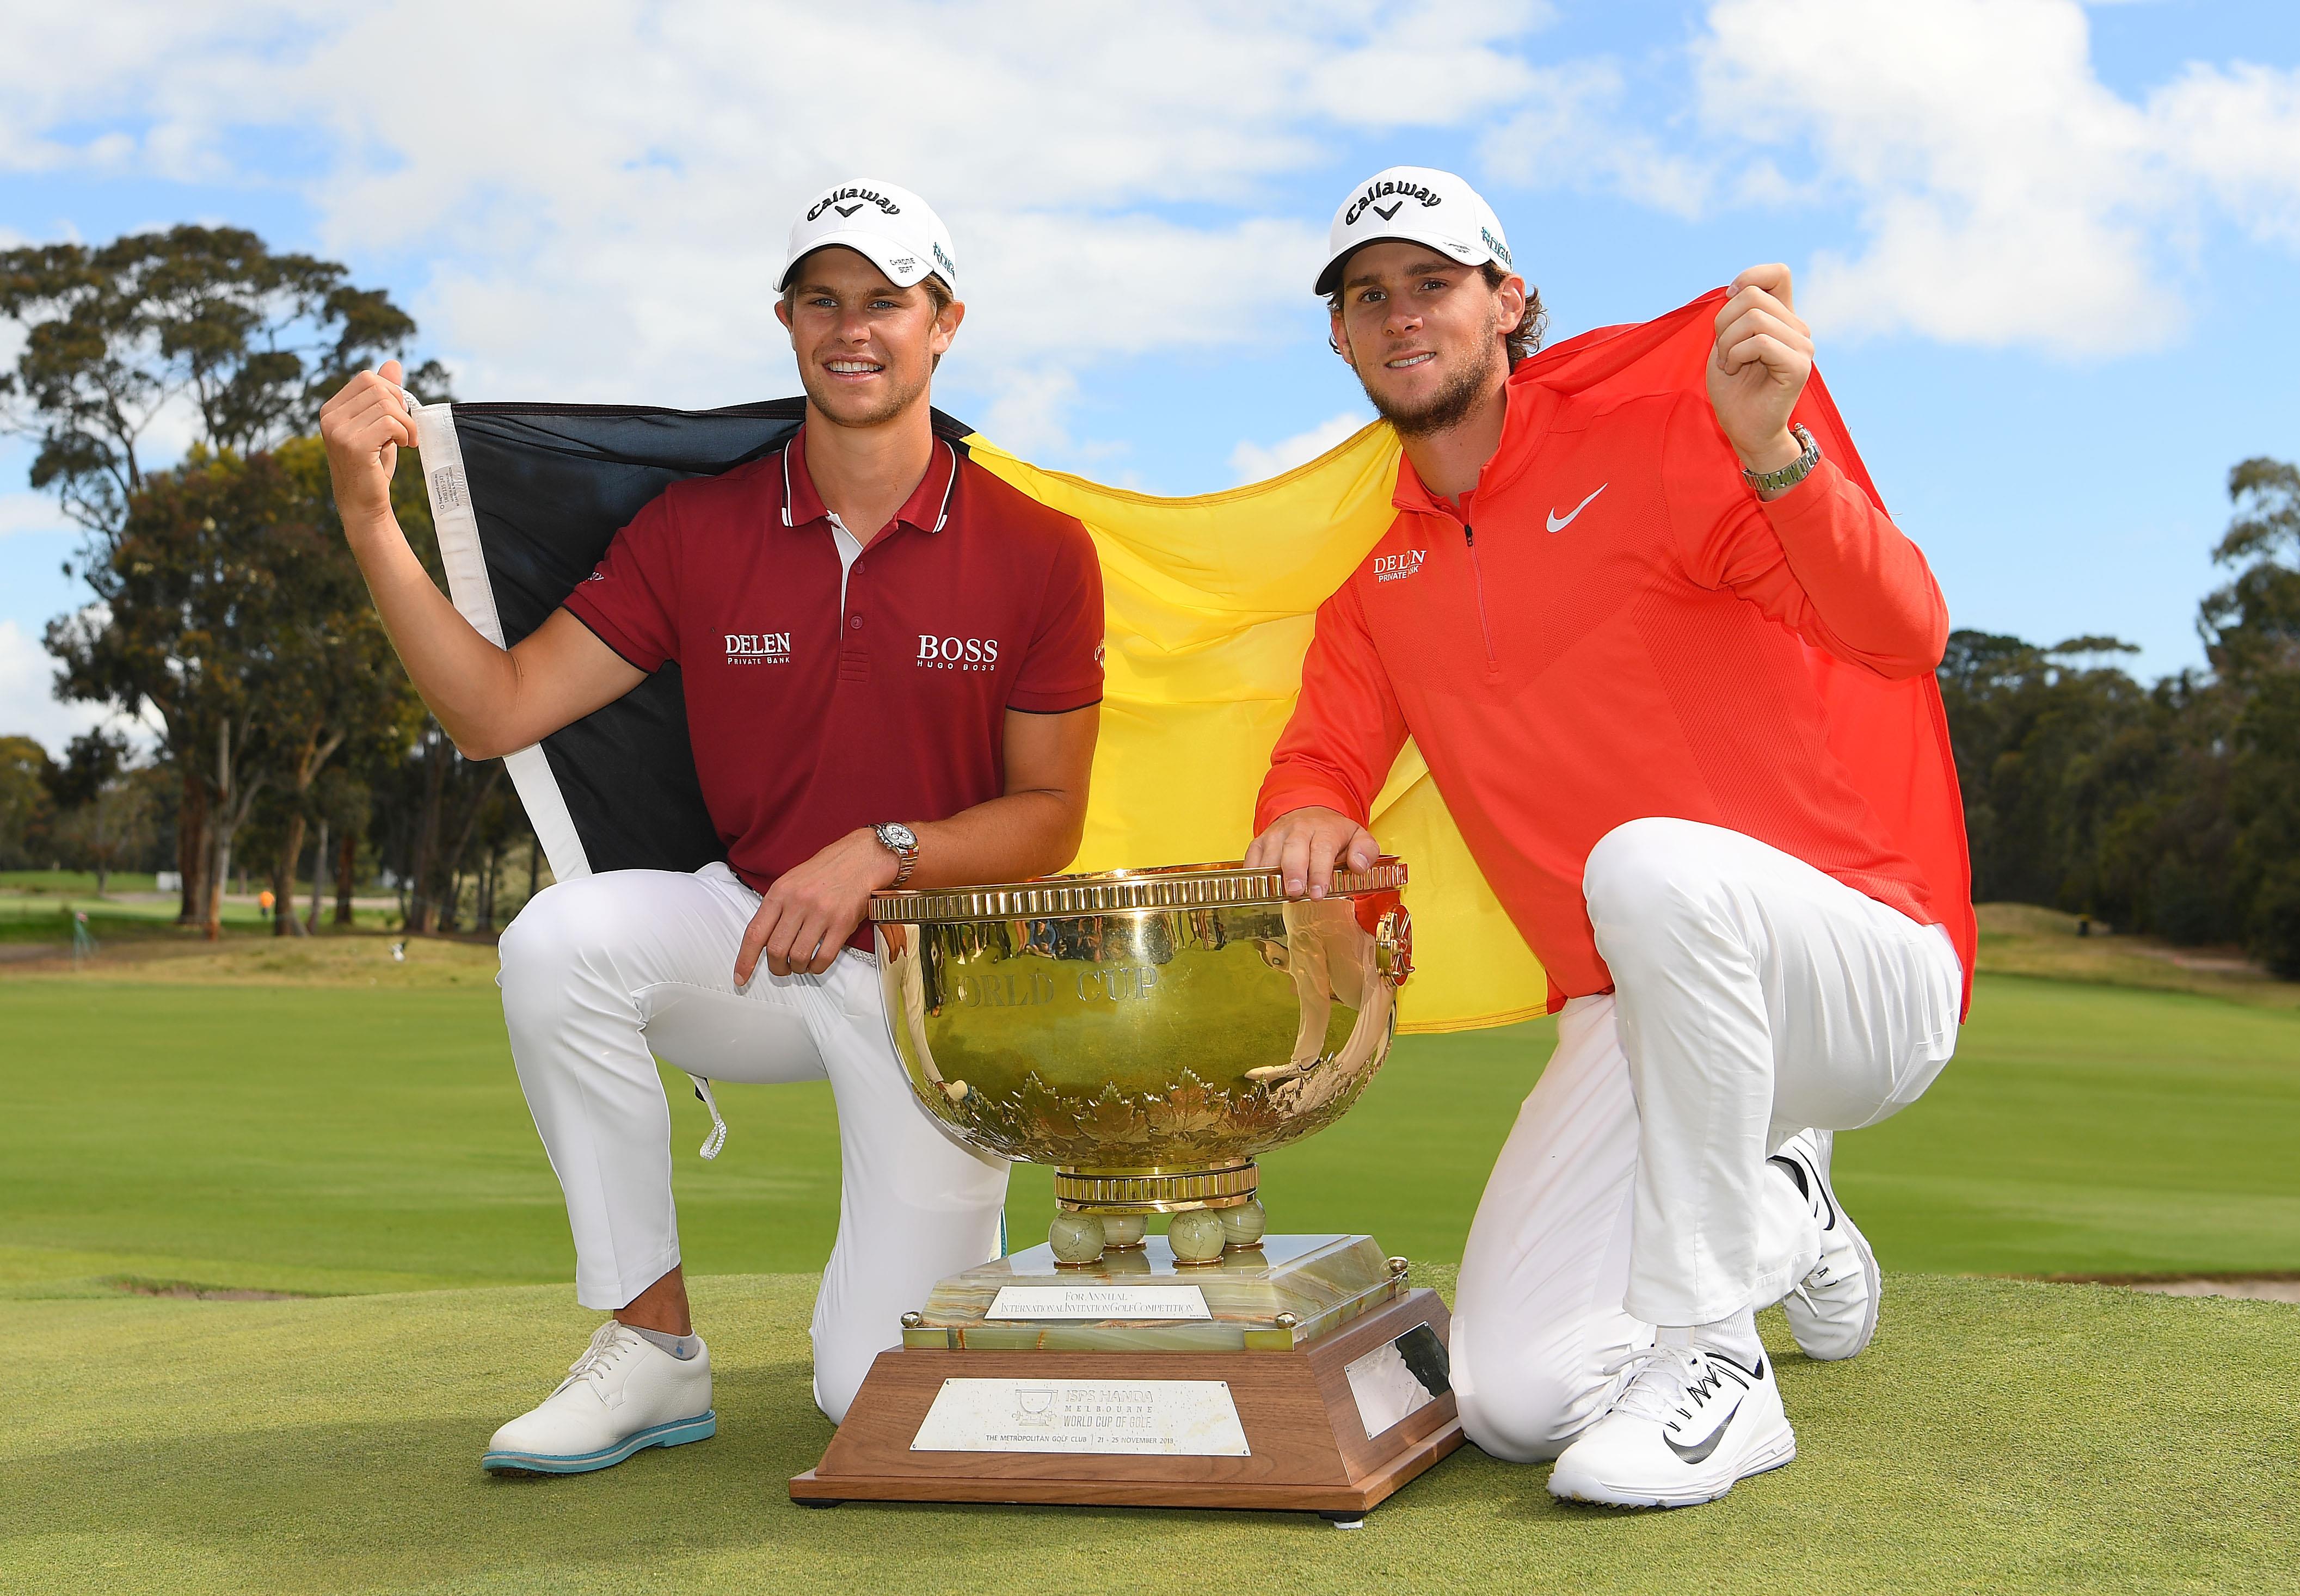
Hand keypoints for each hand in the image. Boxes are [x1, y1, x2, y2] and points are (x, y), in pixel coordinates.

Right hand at [318, 358, 417, 534]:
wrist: (364, 502)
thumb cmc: (373, 464)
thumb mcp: (379, 425)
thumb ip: (383, 395)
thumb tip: (393, 363)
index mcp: (332, 408)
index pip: (368, 379)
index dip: (392, 393)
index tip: (399, 417)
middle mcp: (329, 416)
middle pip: (378, 388)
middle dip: (401, 408)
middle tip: (406, 431)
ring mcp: (338, 430)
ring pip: (387, 405)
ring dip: (406, 424)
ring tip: (405, 441)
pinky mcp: (352, 444)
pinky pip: (391, 423)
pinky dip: (405, 433)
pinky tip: (403, 447)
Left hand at [734, 829, 898, 981]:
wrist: (860, 858)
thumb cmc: (824, 871)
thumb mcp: (791, 882)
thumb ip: (776, 908)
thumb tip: (763, 941)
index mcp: (779, 892)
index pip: (755, 933)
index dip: (745, 959)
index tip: (741, 977)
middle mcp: (797, 902)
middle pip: (776, 950)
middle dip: (777, 967)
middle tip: (781, 968)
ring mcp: (821, 913)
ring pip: (798, 957)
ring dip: (797, 968)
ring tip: (801, 965)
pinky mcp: (842, 923)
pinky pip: (824, 957)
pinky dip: (817, 968)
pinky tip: (816, 964)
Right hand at [1243, 806, 1377, 899]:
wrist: (1310, 812)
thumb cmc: (1333, 833)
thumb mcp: (1358, 837)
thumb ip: (1366, 851)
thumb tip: (1359, 866)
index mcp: (1325, 829)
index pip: (1322, 849)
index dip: (1319, 872)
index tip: (1318, 893)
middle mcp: (1299, 828)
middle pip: (1294, 848)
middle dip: (1293, 871)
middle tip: (1295, 892)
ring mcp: (1277, 833)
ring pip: (1271, 853)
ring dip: (1272, 875)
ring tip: (1278, 895)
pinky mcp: (1261, 841)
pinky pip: (1252, 856)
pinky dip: (1253, 872)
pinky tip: (1260, 887)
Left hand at [1706, 265, 1812, 476]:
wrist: (1745, 429)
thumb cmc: (1733, 388)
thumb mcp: (1726, 342)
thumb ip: (1735, 314)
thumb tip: (1735, 289)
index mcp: (1783, 318)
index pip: (1778, 274)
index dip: (1750, 277)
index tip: (1729, 299)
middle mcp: (1797, 328)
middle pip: (1753, 296)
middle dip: (1724, 322)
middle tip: (1723, 352)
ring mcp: (1802, 346)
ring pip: (1754, 319)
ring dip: (1727, 343)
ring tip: (1729, 364)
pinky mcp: (1798, 366)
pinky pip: (1760, 343)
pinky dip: (1736, 355)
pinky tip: (1735, 371)